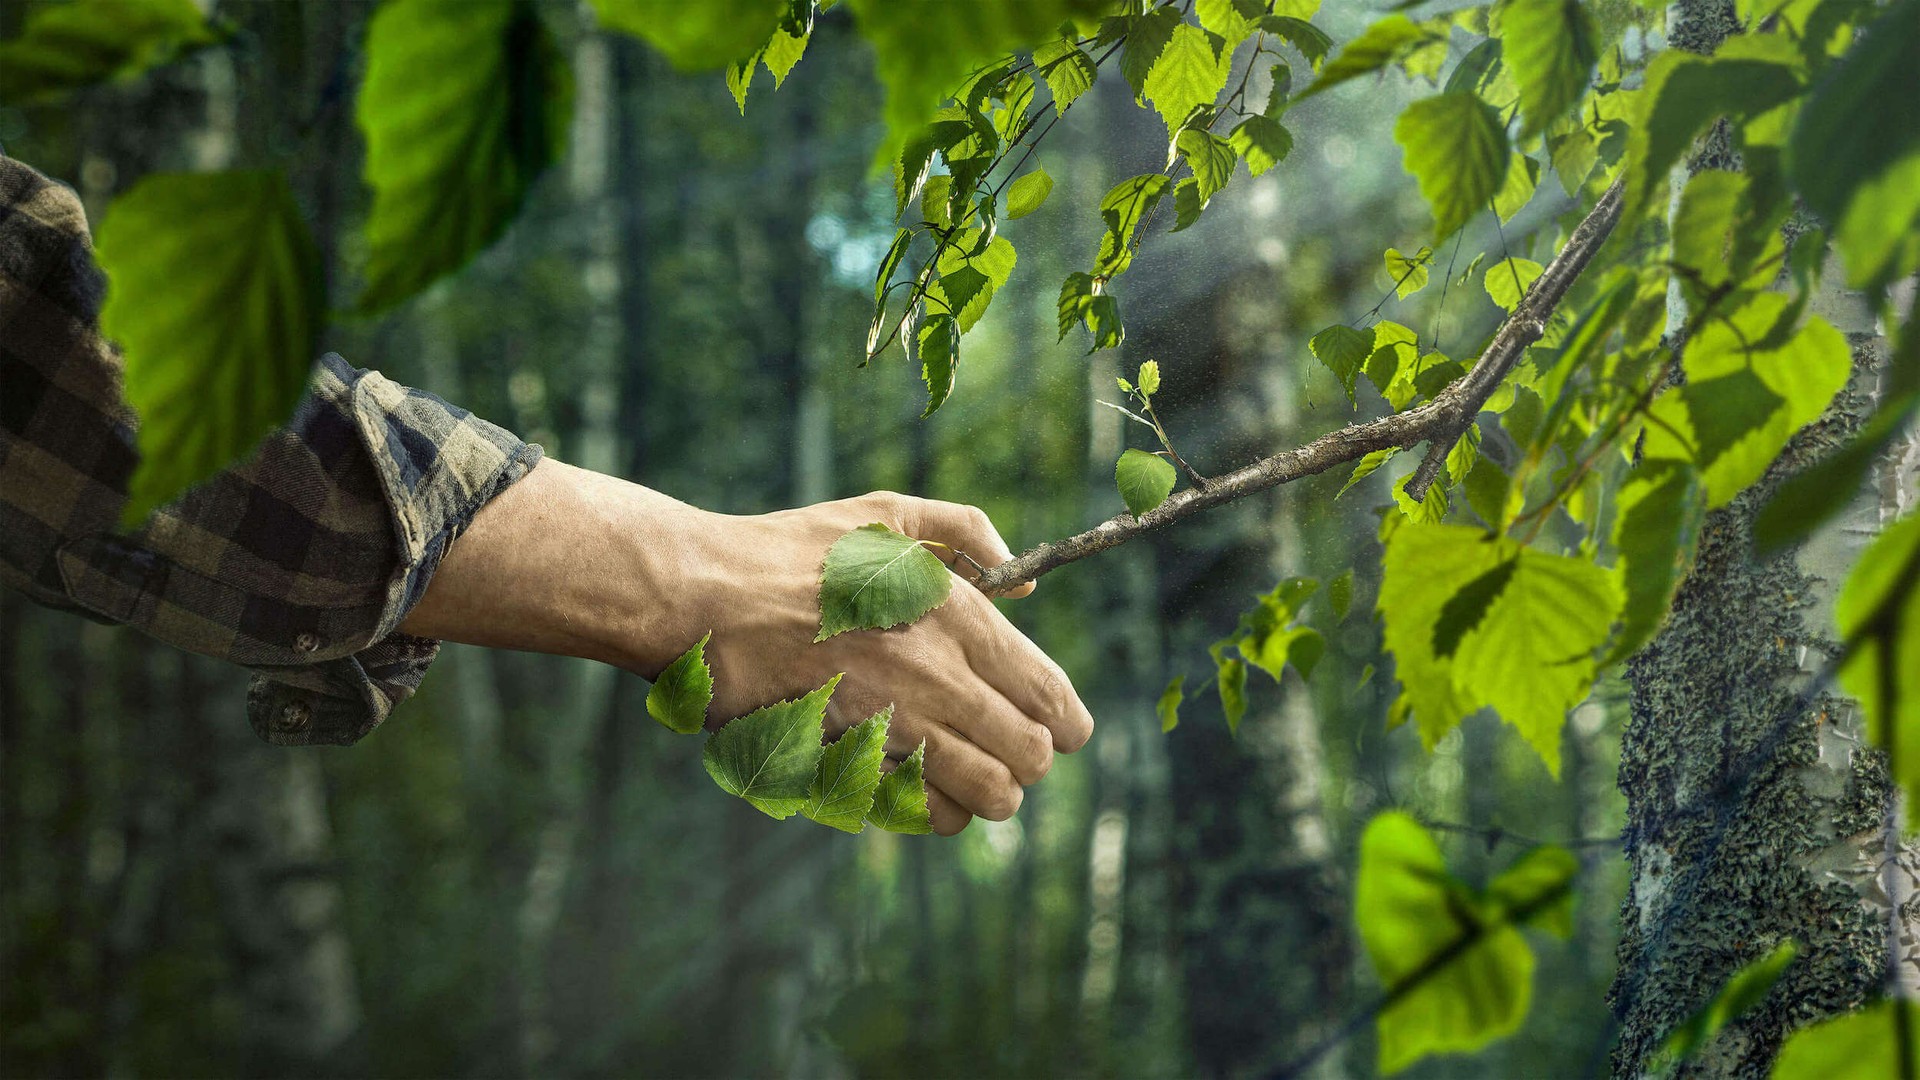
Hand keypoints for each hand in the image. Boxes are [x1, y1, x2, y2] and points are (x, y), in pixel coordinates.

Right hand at [400, 461, 1093, 834]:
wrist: (703, 598)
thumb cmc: (792, 552)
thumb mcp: (885, 516)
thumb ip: (962, 532)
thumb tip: (1020, 574)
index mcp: (956, 614)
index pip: (1050, 694)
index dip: (1068, 724)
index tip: (1063, 731)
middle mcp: (936, 675)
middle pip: (1029, 756)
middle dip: (1026, 760)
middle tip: (1005, 752)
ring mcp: (892, 725)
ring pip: (987, 796)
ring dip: (986, 794)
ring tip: (970, 778)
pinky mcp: (847, 761)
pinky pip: (922, 813)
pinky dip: (932, 810)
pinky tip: (920, 787)